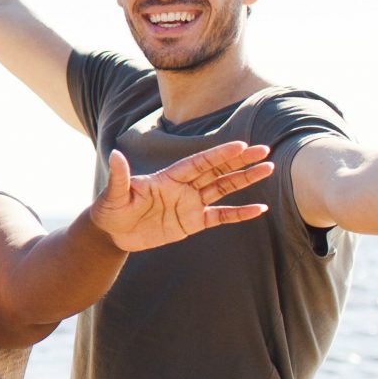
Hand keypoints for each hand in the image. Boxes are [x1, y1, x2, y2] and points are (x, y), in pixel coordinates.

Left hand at [90, 142, 273, 252]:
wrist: (112, 233)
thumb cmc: (110, 210)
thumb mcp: (114, 195)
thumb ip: (120, 177)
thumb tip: (116, 155)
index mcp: (168, 177)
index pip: (199, 163)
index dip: (219, 154)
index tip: (240, 145)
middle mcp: (183, 187)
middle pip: (217, 171)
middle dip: (240, 161)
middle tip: (264, 151)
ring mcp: (190, 204)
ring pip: (223, 189)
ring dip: (244, 180)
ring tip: (267, 169)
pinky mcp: (192, 223)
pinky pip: (220, 216)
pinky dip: (239, 213)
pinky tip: (259, 208)